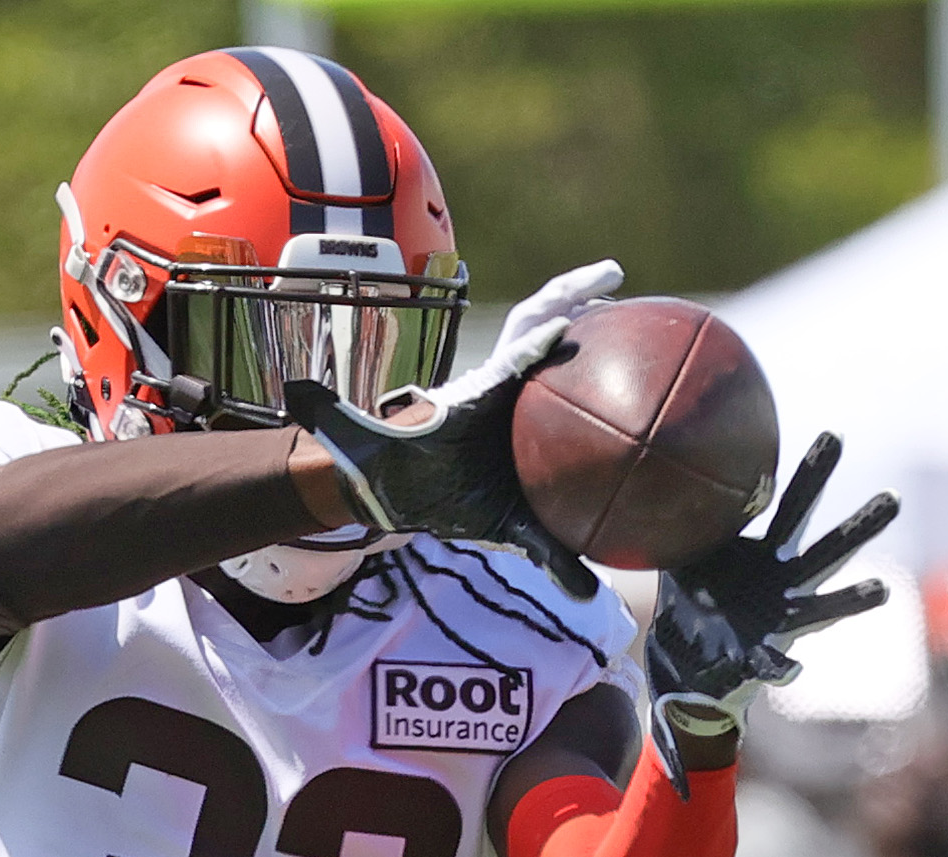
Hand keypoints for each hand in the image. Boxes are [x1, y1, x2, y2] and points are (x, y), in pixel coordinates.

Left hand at [284, 260, 627, 601]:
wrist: (394, 493)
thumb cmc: (377, 466)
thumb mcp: (354, 446)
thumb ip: (328, 418)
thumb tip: (294, 390)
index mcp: (473, 394)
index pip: (509, 358)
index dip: (533, 340)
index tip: (562, 323)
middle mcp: (504, 400)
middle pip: (548, 337)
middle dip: (577, 297)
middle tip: (614, 273)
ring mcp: (522, 427)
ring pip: (573, 386)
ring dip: (607, 353)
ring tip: (652, 328)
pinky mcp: (532, 472)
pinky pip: (580, 467)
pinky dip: (611, 462)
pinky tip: (653, 465)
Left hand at [646, 432, 899, 796]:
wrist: (684, 662)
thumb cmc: (691, 603)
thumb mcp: (682, 553)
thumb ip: (680, 518)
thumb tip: (657, 466)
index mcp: (767, 556)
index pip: (794, 506)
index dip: (812, 474)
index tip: (834, 436)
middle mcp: (784, 587)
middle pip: (827, 550)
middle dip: (860, 526)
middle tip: (893, 499)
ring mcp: (778, 625)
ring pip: (821, 609)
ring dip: (850, 601)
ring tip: (880, 591)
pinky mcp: (759, 660)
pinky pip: (774, 666)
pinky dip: (783, 669)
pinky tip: (793, 670)